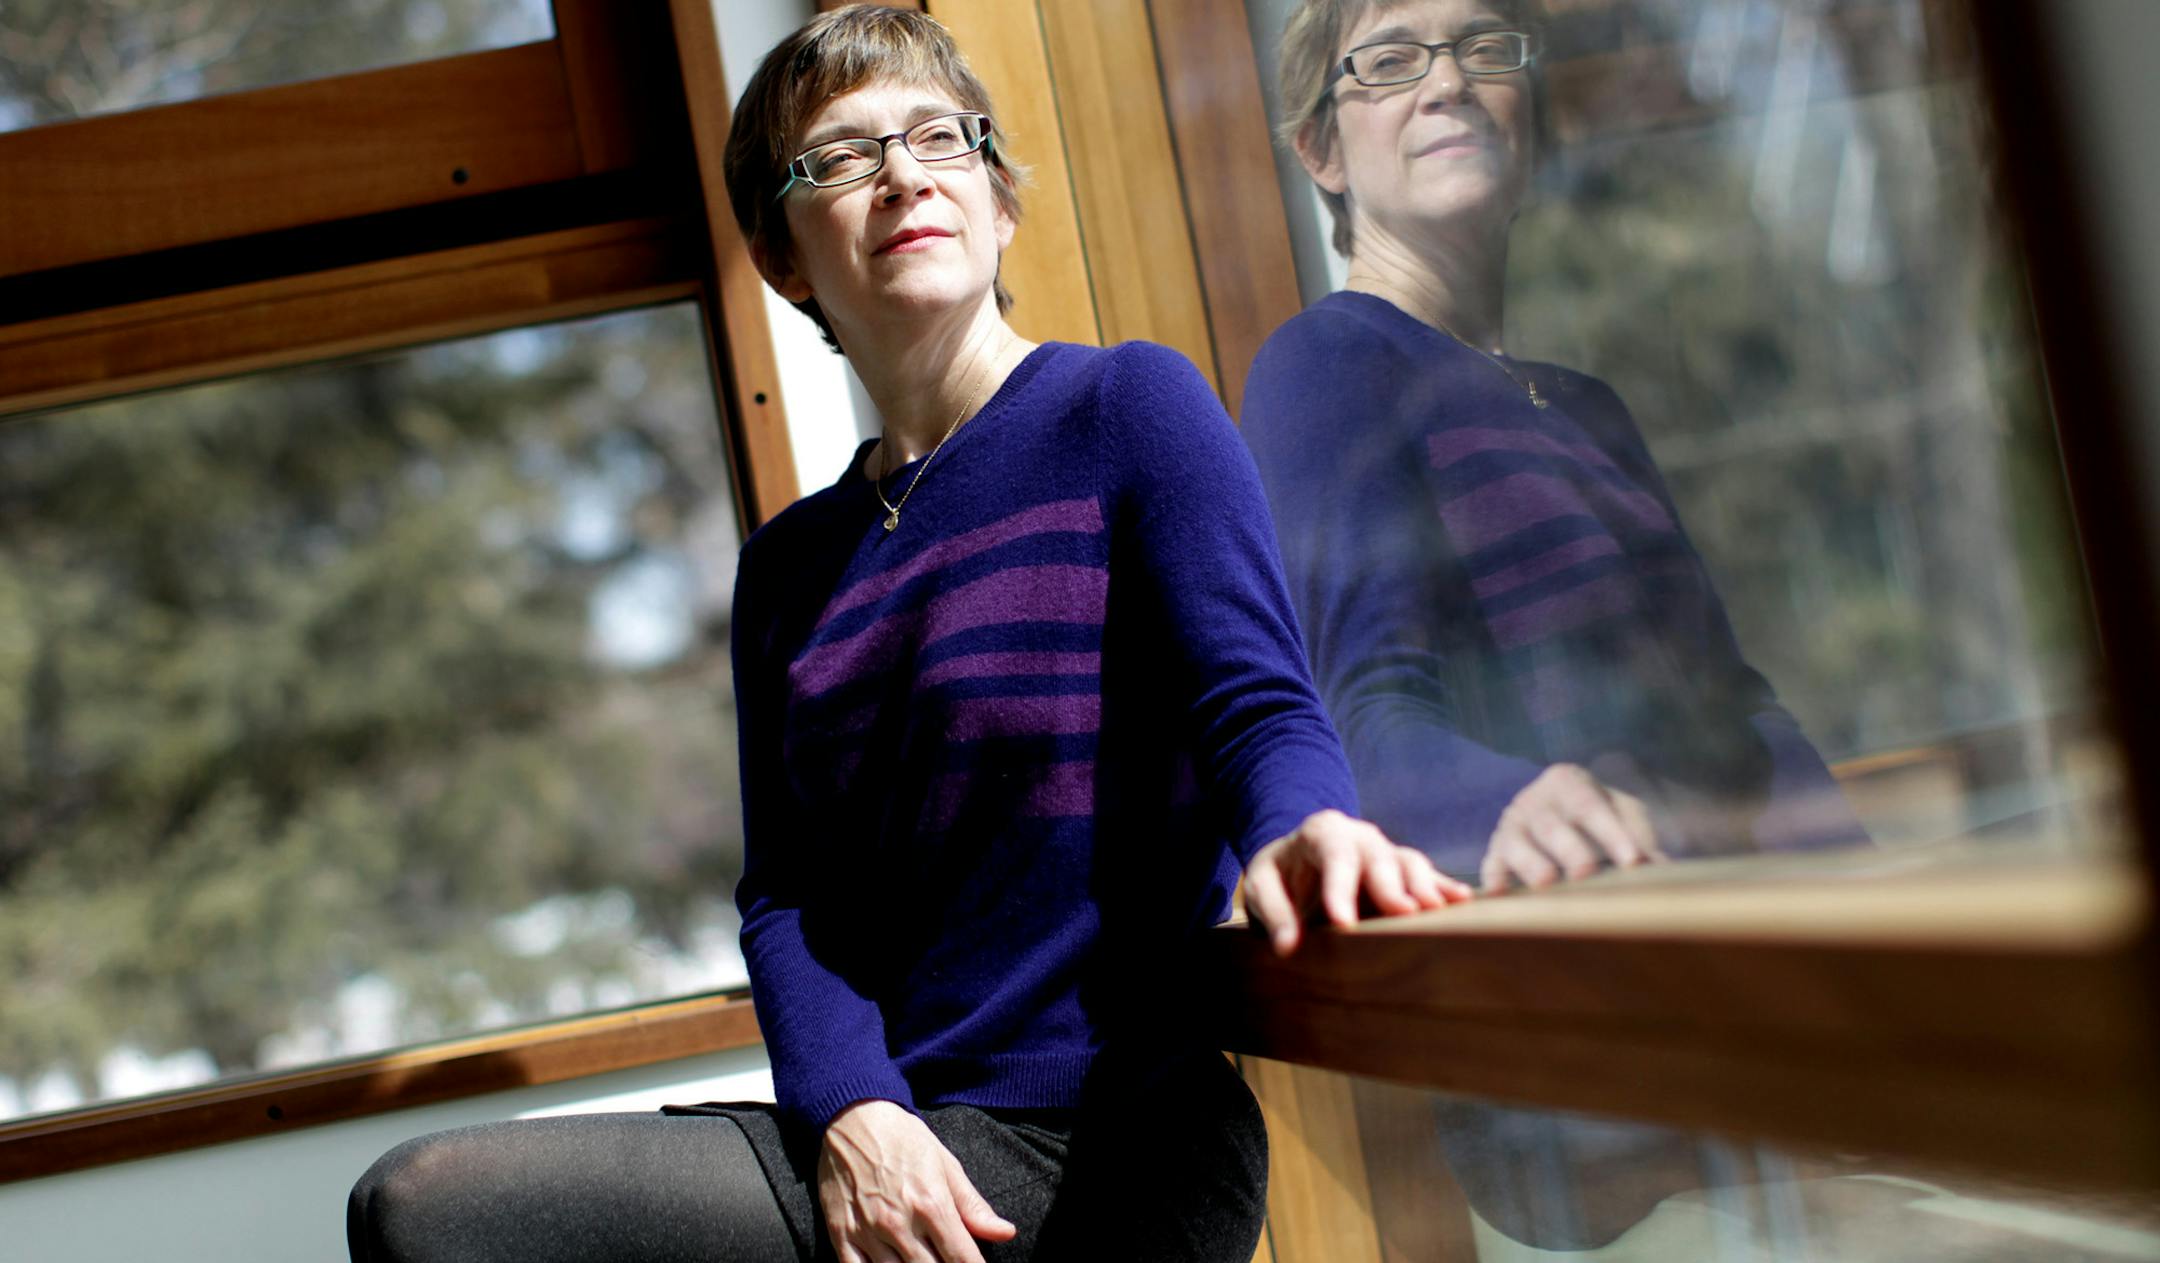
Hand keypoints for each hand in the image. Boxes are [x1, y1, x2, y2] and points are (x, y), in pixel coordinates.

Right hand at [819, 1099, 1015, 1262]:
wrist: (853, 1114)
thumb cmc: (903, 1137)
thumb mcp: (946, 1164)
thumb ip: (973, 1206)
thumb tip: (1007, 1233)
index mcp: (931, 1204)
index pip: (962, 1258)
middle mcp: (899, 1223)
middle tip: (946, 1260)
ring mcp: (867, 1231)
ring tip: (920, 1260)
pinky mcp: (840, 1234)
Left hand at [1241, 808, 1473, 955]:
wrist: (1296, 858)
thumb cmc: (1279, 873)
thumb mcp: (1262, 885)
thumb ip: (1273, 913)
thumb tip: (1286, 948)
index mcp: (1322, 832)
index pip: (1333, 856)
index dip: (1339, 889)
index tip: (1343, 924)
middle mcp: (1360, 837)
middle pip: (1379, 857)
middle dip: (1391, 884)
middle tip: (1404, 912)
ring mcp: (1385, 851)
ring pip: (1409, 862)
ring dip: (1424, 886)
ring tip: (1436, 910)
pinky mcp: (1402, 871)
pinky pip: (1427, 875)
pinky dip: (1444, 887)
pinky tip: (1464, 901)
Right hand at [1481, 763, 1665, 892]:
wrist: (1554, 804)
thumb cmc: (1597, 811)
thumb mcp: (1621, 812)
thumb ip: (1640, 837)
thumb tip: (1663, 870)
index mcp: (1568, 781)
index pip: (1591, 806)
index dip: (1611, 833)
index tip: (1631, 861)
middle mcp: (1534, 800)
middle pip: (1551, 824)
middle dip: (1569, 848)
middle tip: (1586, 871)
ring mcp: (1511, 825)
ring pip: (1515, 842)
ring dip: (1530, 862)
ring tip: (1546, 882)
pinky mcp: (1496, 850)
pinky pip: (1491, 864)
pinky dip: (1493, 879)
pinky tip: (1498, 895)